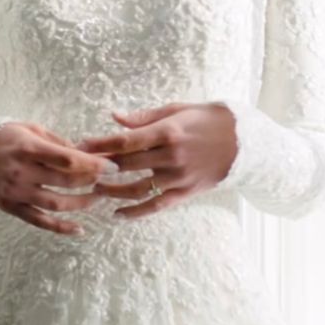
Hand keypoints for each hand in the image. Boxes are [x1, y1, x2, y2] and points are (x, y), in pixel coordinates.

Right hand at [0, 122, 119, 234]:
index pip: (67, 159)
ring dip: (81, 204)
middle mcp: (22, 171)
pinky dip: (60, 228)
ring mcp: (16, 192)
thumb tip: (84, 151)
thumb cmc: (1, 139)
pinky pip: (39, 221)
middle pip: (65, 181)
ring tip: (97, 199)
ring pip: (56, 203)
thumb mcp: (27, 129)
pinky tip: (79, 229)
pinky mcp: (12, 207)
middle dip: (91, 181)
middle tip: (109, 180)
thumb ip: (55, 140)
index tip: (112, 166)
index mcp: (27, 148)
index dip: (93, 164)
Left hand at [75, 102, 237, 216]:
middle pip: (126, 165)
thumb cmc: (207, 120)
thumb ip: (144, 117)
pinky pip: (156, 206)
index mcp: (167, 132)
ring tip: (94, 189)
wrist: (245, 142)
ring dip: (112, 191)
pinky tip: (117, 214)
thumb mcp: (177, 110)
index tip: (80, 145)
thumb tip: (114, 117)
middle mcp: (171, 157)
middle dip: (100, 166)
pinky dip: (135, 212)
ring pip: (136, 189)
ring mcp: (178, 177)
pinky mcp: (185, 192)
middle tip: (79, 168)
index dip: (100, 144)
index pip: (125, 141)